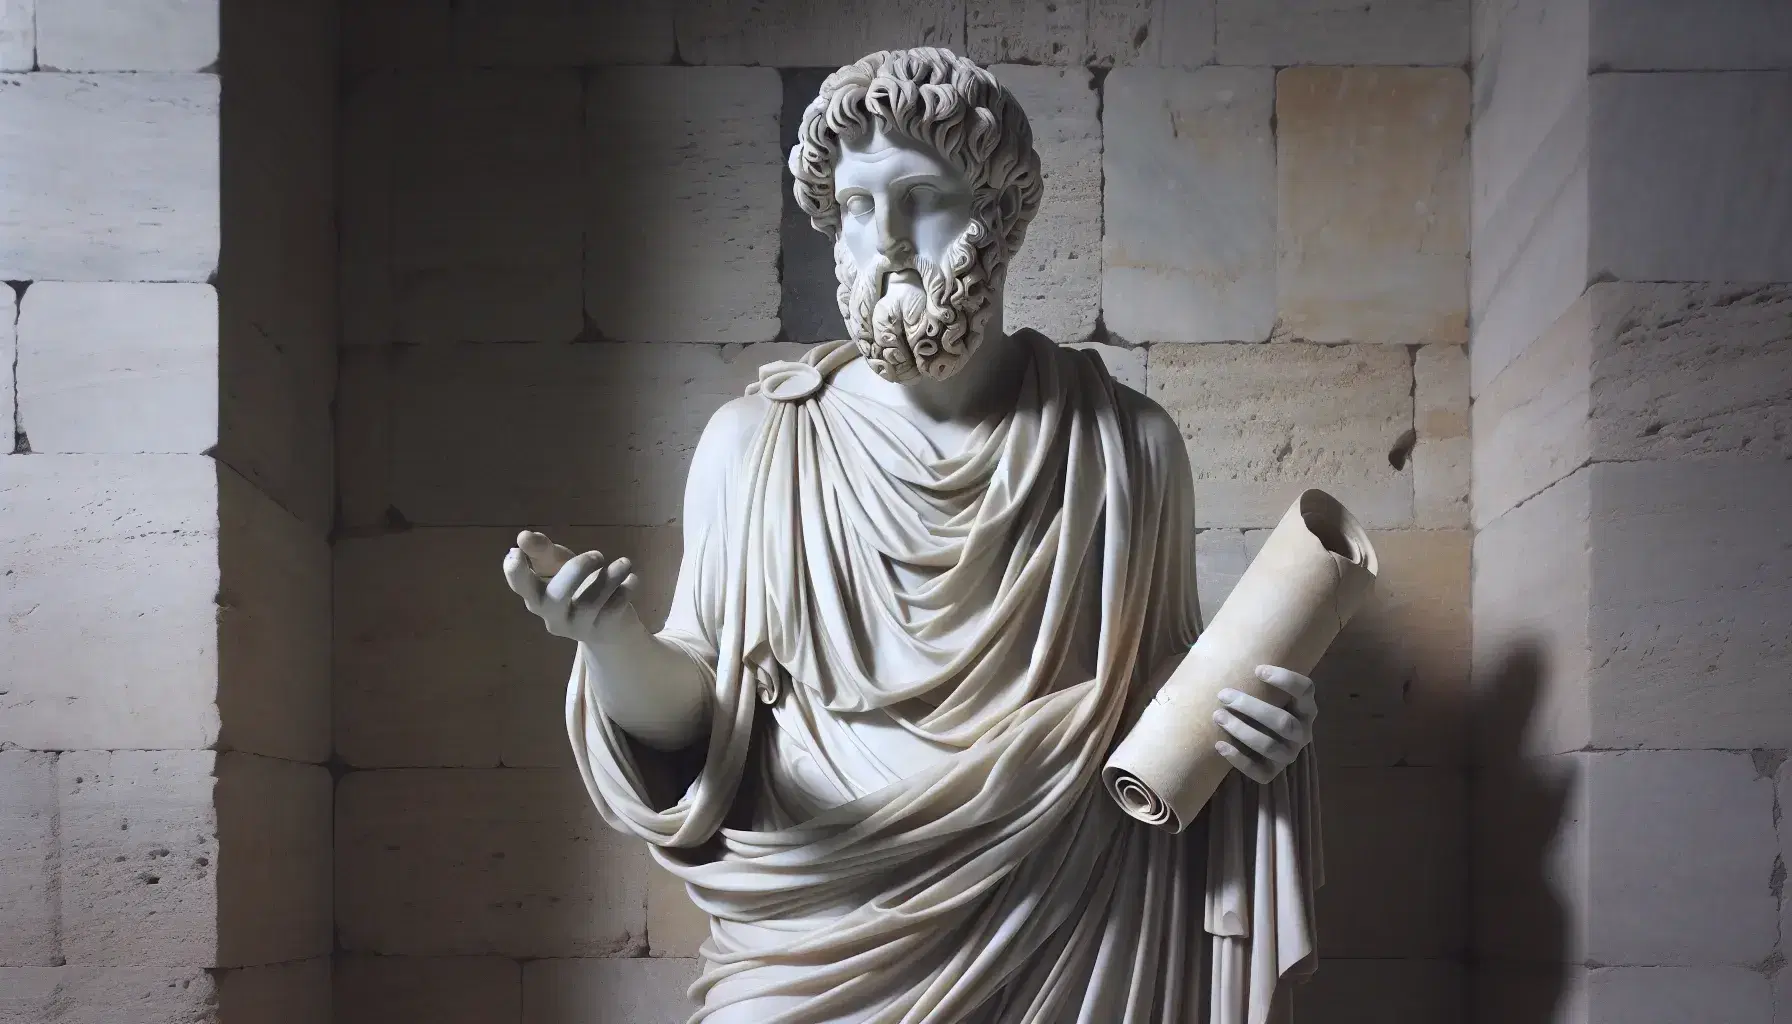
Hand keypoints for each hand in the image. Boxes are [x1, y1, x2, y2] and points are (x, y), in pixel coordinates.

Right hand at [502, 530, 641, 646]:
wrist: (610, 626)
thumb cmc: (579, 588)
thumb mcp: (560, 566)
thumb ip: (544, 552)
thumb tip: (523, 536)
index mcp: (537, 596)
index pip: (520, 586)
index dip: (515, 571)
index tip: (516, 551)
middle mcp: (552, 616)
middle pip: (556, 596)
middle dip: (577, 569)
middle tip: (598, 555)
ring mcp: (577, 628)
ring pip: (589, 604)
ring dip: (609, 578)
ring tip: (625, 563)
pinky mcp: (602, 633)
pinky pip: (612, 612)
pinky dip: (624, 591)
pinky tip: (631, 580)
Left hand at [1212, 666, 1316, 784]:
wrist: (1256, 746)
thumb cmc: (1258, 708)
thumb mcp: (1266, 692)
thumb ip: (1256, 677)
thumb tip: (1220, 645)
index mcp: (1305, 709)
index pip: (1305, 691)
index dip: (1285, 680)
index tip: (1257, 670)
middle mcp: (1302, 733)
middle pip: (1283, 722)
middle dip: (1251, 707)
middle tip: (1224, 694)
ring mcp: (1289, 755)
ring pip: (1269, 746)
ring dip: (1241, 731)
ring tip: (1218, 716)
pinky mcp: (1272, 774)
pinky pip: (1258, 771)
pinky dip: (1238, 759)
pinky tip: (1219, 744)